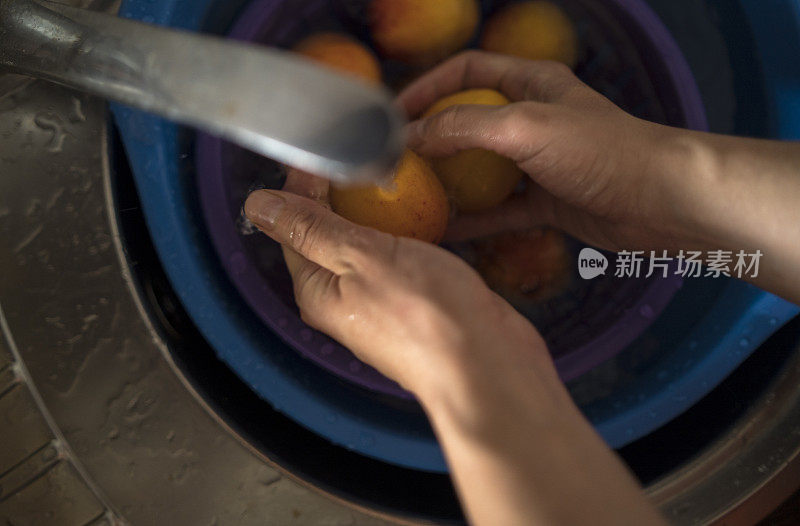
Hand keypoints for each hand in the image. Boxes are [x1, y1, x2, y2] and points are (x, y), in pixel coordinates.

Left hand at [244, 171, 665, 525]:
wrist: (487, 365)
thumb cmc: (424, 313)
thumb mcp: (361, 258)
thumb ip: (312, 229)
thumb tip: (258, 204)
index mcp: (315, 290)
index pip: (294, 225)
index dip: (305, 183)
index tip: (329, 145)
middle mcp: (340, 299)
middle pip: (327, 234)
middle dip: (338, 192)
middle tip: (362, 150)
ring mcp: (378, 302)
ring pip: (365, 244)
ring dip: (374, 209)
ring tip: (390, 171)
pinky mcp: (414, 302)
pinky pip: (397, 257)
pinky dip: (402, 230)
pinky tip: (420, 210)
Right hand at [398, 50, 695, 250]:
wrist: (662, 201)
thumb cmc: (600, 150)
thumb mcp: (525, 127)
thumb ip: (465, 128)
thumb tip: (410, 136)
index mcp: (531, 84)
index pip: (468, 71)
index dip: (429, 86)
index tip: (393, 113)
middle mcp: (532, 119)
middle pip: (470, 122)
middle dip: (433, 139)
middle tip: (395, 161)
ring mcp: (539, 163)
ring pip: (483, 170)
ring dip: (450, 183)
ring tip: (411, 199)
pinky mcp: (547, 202)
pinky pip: (500, 210)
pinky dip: (474, 221)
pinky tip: (444, 233)